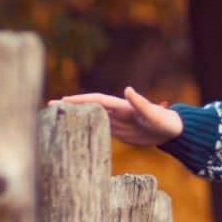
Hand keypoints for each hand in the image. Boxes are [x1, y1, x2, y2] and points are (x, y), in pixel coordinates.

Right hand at [54, 86, 183, 146]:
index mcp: (122, 106)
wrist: (172, 131)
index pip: (97, 100)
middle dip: (70, 105)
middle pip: (88, 107)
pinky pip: (98, 128)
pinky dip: (85, 127)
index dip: (80, 100)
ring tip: (55, 117)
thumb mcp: (153, 113)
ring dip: (74, 116)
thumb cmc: (165, 121)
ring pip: (91, 117)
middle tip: (49, 105)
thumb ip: (141, 103)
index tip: (63, 100)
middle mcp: (116, 112)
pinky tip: (74, 130)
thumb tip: (128, 89)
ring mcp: (117, 121)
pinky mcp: (119, 131)